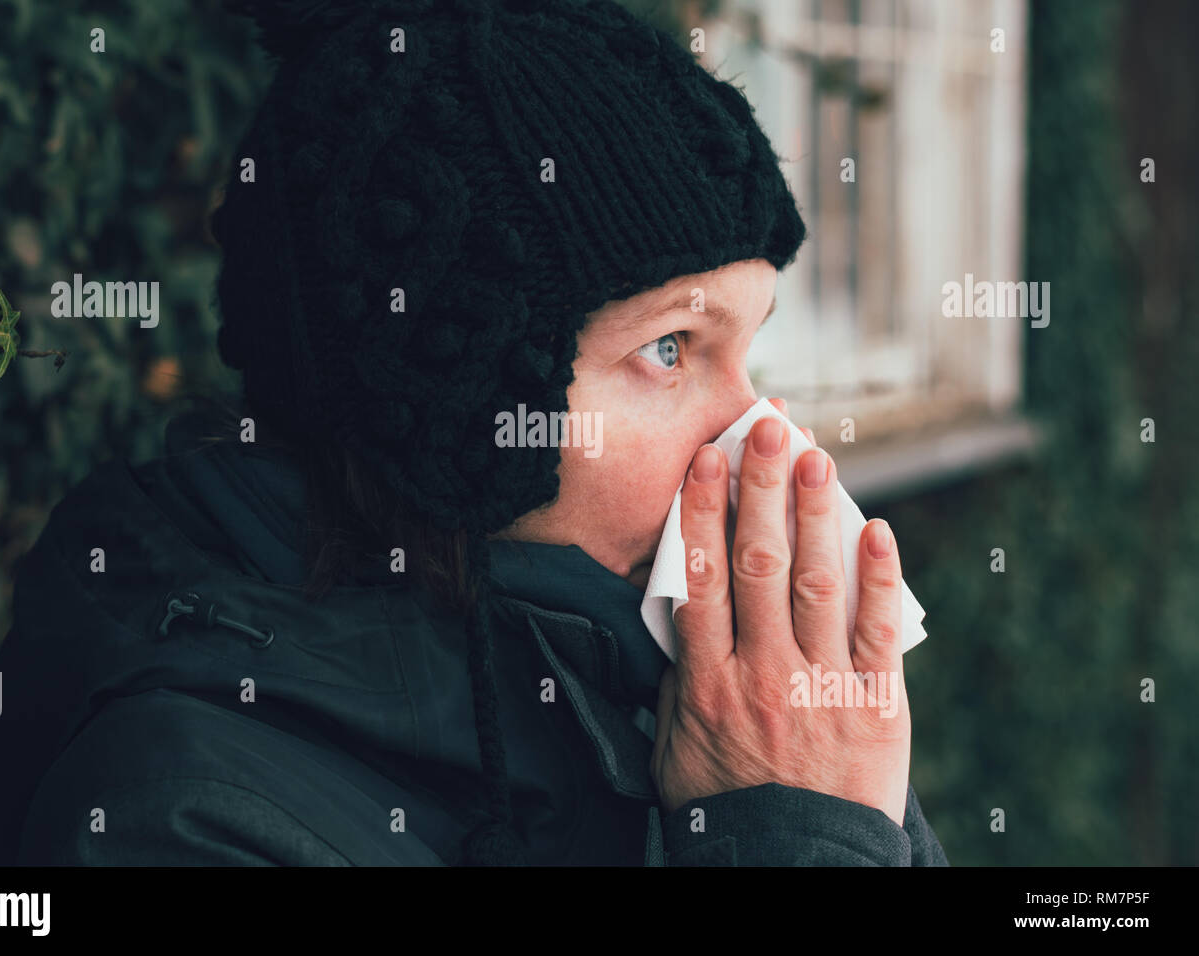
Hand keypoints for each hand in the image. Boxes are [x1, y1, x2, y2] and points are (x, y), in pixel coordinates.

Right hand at [650, 398, 911, 825]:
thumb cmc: (724, 805)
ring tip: (816, 456)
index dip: (704, 512)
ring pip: (815, 583)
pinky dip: (879, 578)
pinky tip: (878, 531)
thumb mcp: (675, 745)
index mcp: (708, 682)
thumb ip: (681, 678)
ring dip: (815, 514)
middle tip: (767, 427)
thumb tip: (683, 616)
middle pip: (758, 564)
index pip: (702, 578)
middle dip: (761, 489)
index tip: (709, 461)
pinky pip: (878, 631)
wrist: (792, 865)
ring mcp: (823, 685)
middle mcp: (763, 673)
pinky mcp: (877, 704)